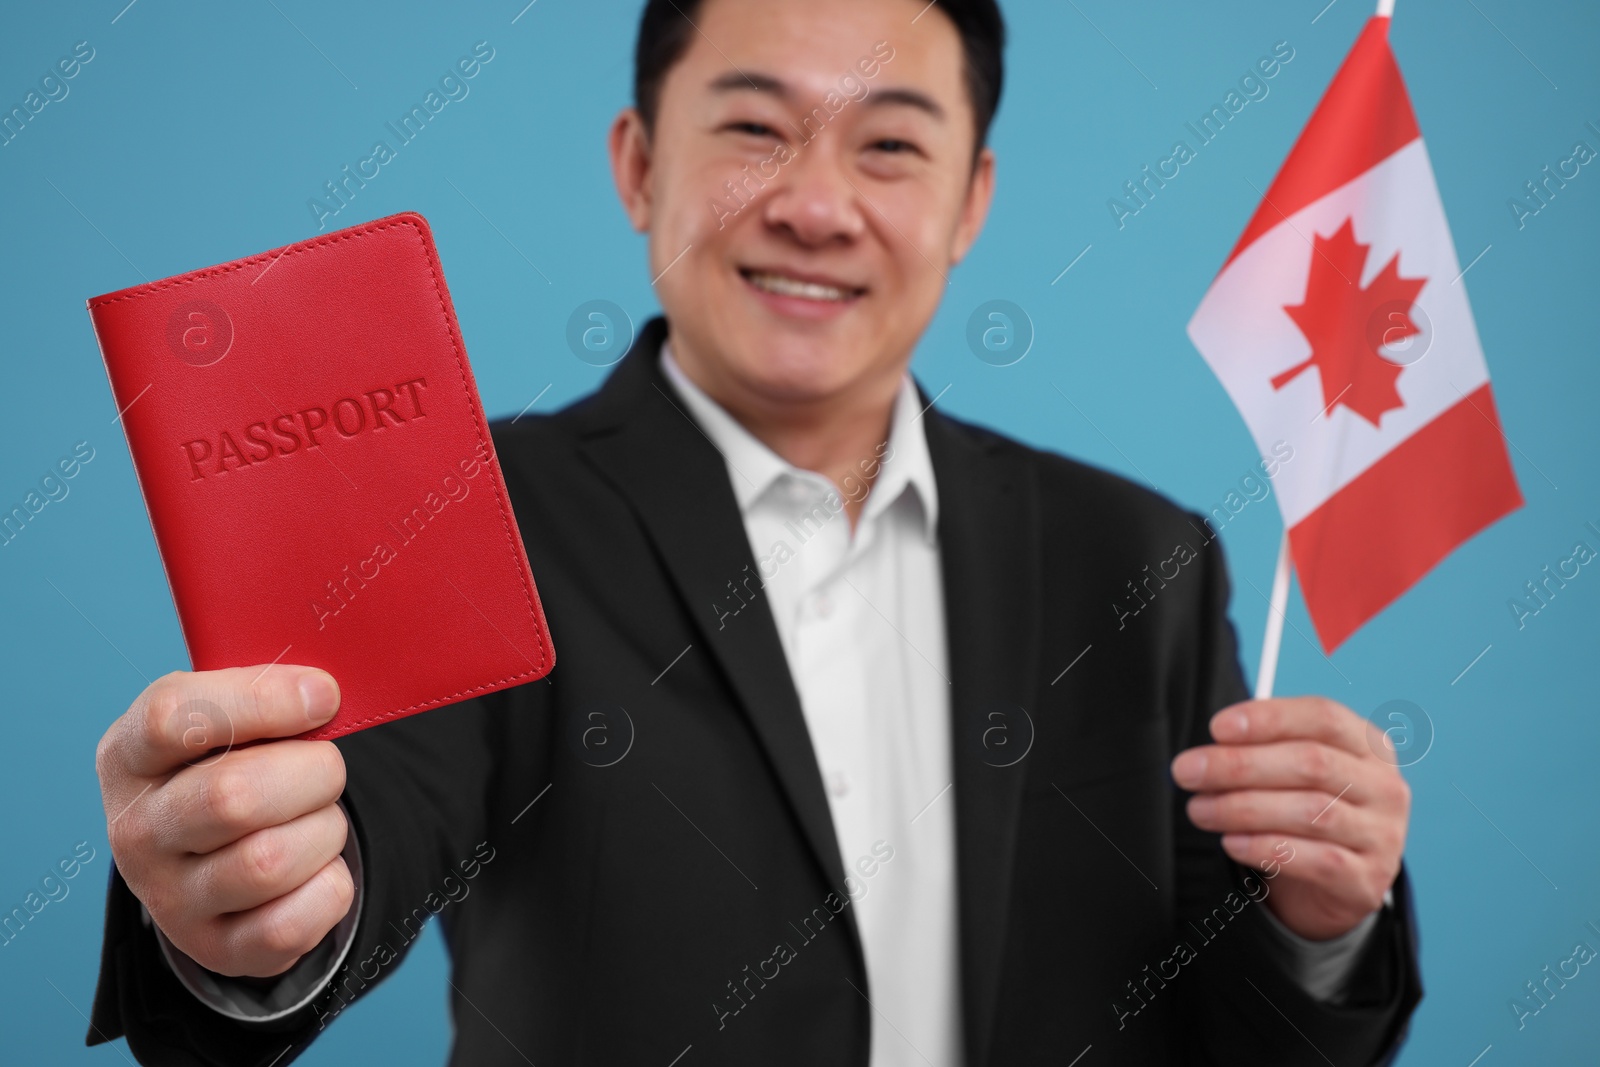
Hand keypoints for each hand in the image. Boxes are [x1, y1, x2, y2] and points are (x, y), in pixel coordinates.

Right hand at [95, 666, 353, 976]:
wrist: (215, 852)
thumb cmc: (233, 761)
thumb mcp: (230, 715)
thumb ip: (266, 692)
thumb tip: (323, 694)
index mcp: (129, 756)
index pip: (175, 717)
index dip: (265, 700)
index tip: (325, 697)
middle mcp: (137, 831)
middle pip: (233, 797)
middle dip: (312, 772)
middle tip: (325, 767)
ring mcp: (169, 898)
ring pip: (269, 862)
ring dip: (324, 830)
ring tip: (317, 817)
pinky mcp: (214, 949)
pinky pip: (291, 924)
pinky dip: (329, 889)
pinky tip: (317, 868)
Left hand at [1170, 697, 1409, 940]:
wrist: (1336, 882)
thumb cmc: (1305, 809)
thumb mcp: (1294, 772)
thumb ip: (1264, 750)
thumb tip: (1212, 747)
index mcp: (1368, 745)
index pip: (1323, 717)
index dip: (1269, 719)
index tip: (1217, 727)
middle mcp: (1384, 786)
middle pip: (1311, 763)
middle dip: (1239, 765)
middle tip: (1187, 771)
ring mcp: (1382, 835)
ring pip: (1310, 812)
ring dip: (1243, 808)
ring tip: (1199, 810)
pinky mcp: (1367, 879)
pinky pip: (1315, 859)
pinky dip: (1265, 848)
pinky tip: (1231, 843)